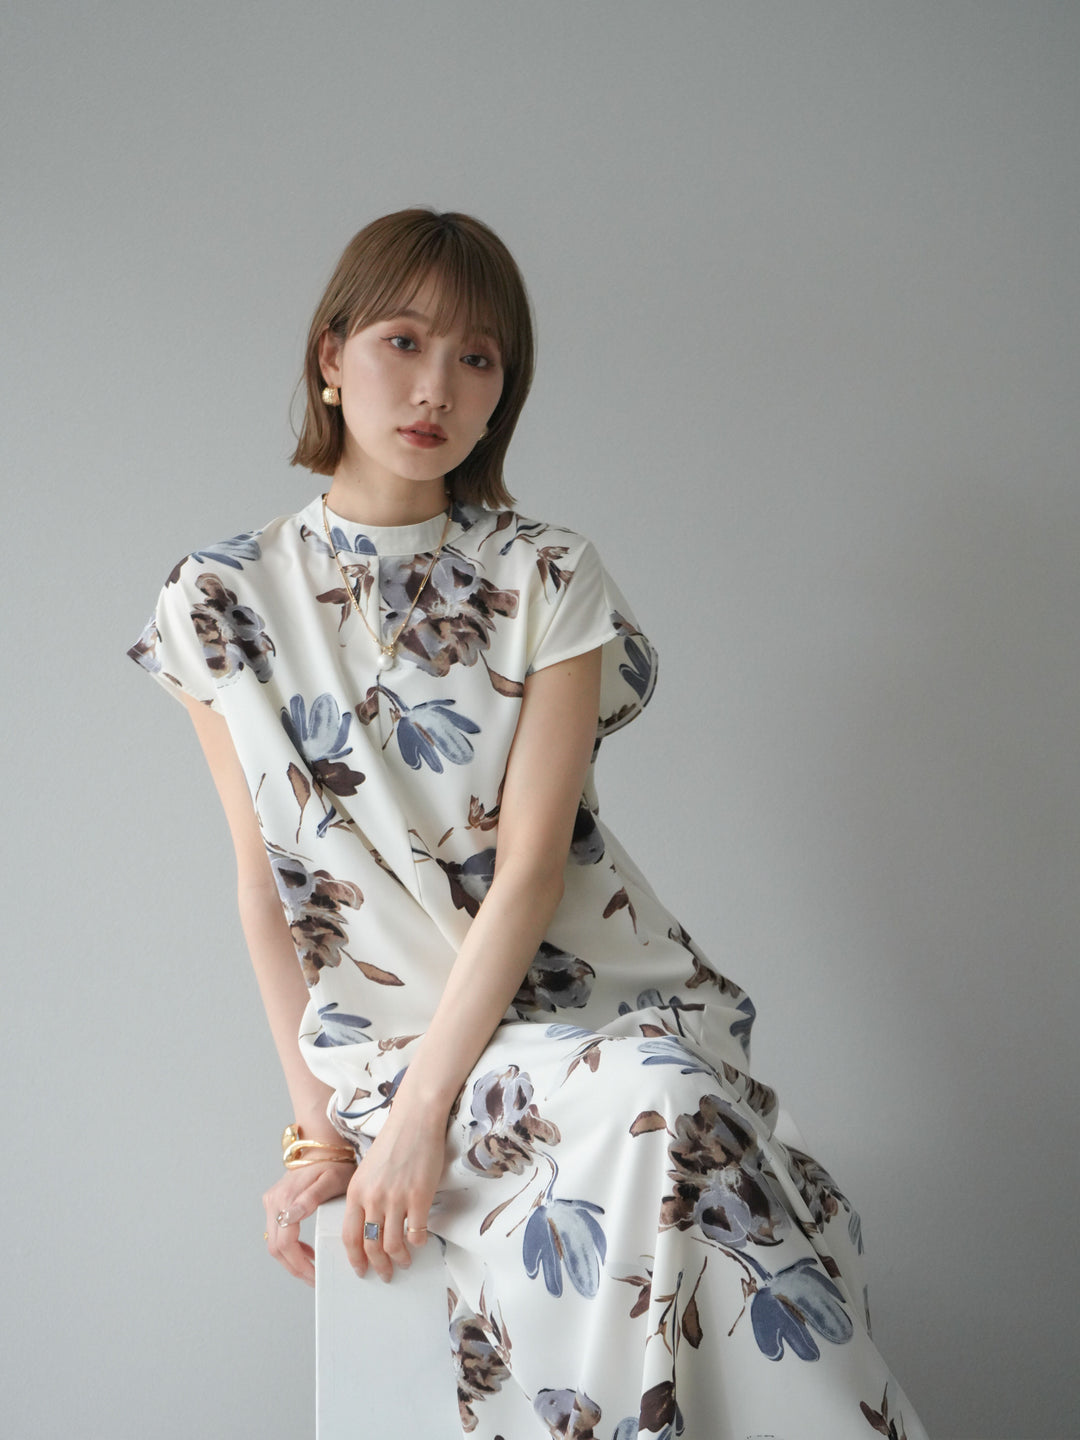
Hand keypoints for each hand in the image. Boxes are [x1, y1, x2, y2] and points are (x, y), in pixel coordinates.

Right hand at [262, 1160, 353, 1286]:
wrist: (322, 1148)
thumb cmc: (332, 1164)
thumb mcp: (331, 1180)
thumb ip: (312, 1198)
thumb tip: (290, 1218)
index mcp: (286, 1199)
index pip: (285, 1244)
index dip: (299, 1265)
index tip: (315, 1276)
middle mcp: (273, 1202)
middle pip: (276, 1248)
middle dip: (295, 1267)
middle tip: (314, 1279)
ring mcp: (271, 1202)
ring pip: (274, 1243)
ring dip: (291, 1260)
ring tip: (312, 1267)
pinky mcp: (274, 1204)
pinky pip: (277, 1233)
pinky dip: (289, 1247)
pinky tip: (306, 1251)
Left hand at [342, 1108, 446, 1281]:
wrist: (414, 1119)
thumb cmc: (393, 1142)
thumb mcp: (367, 1170)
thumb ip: (365, 1196)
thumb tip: (371, 1226)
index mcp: (355, 1191)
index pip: (349, 1236)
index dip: (355, 1258)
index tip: (361, 1270)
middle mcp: (372, 1198)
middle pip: (371, 1245)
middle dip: (378, 1266)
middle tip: (386, 1274)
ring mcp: (396, 1198)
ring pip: (393, 1244)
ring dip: (400, 1258)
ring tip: (405, 1261)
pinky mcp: (419, 1196)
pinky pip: (417, 1232)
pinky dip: (418, 1242)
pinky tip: (420, 1242)